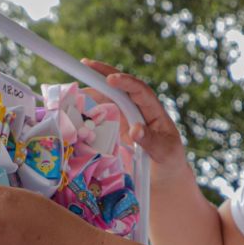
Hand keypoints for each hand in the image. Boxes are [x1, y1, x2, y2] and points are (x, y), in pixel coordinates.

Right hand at [81, 59, 189, 173]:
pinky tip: (76, 108)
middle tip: (84, 65)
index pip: (140, 91)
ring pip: (108, 99)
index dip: (126, 82)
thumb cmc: (169, 163)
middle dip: (103, 74)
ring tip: (74, 90)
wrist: (164, 179)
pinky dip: (89, 110)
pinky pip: (102, 115)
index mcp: (154, 112)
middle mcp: (139, 110)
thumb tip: (135, 129)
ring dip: (92, 92)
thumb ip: (151, 141)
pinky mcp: (117, 129)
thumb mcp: (165, 153)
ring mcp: (127, 118)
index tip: (110, 80)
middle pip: (121, 88)